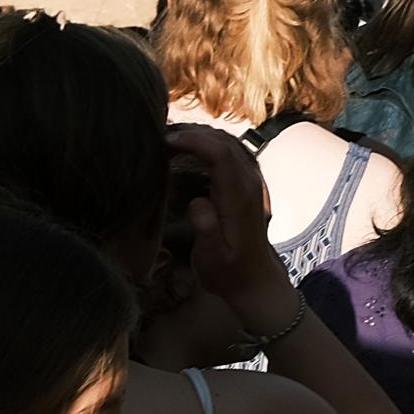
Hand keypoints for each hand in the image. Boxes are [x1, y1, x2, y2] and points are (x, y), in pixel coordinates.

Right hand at [155, 125, 292, 342]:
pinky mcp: (247, 184)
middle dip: (193, 133)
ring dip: (200, 136)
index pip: (221, 154)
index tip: (166, 142)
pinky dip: (207, 145)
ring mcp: (251, 181)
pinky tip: (187, 150)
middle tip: (160, 136)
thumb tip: (197, 202)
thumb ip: (206, 230)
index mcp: (240, 197)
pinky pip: (229, 153)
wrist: (254, 280)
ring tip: (169, 139)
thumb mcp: (212, 258)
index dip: (194, 141)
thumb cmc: (228, 271)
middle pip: (224, 142)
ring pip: (229, 144)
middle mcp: (250, 183)